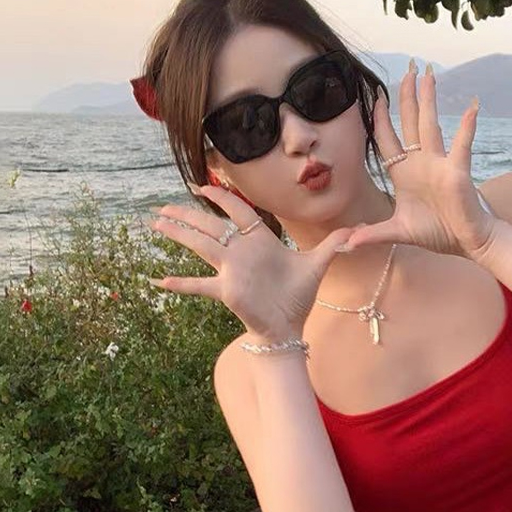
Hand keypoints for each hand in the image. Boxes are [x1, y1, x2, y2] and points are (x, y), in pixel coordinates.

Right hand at [147, 186, 355, 338]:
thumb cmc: (298, 295)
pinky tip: (158, 281)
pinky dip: (181, 285)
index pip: (238, 212)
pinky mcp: (227, 290)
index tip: (202, 186)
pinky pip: (200, 286)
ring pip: (201, 246)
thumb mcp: (317, 265)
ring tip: (155, 222)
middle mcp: (241, 252)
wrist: (290, 325)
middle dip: (187, 214)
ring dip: (179, 234)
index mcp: (259, 241)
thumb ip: (333, 244)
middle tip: (161, 205)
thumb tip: (356, 230)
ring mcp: (231, 270)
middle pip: (211, 226)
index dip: (221, 197)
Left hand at [344, 62, 498, 258]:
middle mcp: (421, 162)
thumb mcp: (397, 232)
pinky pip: (462, 145)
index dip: (381, 118)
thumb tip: (344, 245)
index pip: (387, 139)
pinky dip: (467, 126)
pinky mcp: (457, 172)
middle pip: (410, 122)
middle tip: (409, 67)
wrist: (466, 242)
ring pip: (430, 125)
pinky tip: (472, 106)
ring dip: (428, 99)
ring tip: (428, 72)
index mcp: (404, 173)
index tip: (376, 96)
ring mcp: (439, 164)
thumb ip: (372, 235)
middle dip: (406, 95)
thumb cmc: (436, 233)